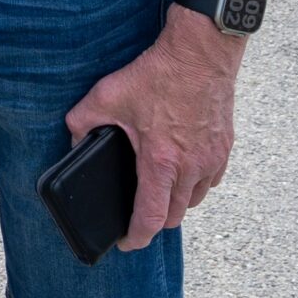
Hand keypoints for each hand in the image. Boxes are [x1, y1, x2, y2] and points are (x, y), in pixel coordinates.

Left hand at [64, 13, 241, 250]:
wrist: (201, 53)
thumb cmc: (157, 74)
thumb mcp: (107, 95)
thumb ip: (82, 122)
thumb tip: (72, 141)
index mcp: (161, 161)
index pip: (152, 217)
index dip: (137, 237)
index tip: (127, 244)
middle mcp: (192, 167)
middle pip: (175, 215)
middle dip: (155, 221)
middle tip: (137, 215)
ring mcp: (212, 159)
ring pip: (195, 200)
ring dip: (176, 202)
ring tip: (156, 192)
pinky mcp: (225, 148)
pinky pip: (210, 181)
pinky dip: (194, 184)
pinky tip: (179, 171)